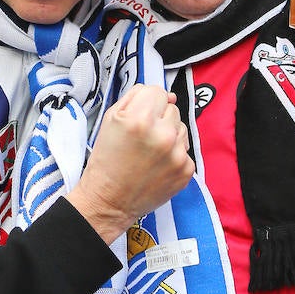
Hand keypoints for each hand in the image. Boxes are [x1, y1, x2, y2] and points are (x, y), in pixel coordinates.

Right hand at [68, 86, 193, 243]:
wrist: (109, 201)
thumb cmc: (107, 161)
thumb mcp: (110, 119)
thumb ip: (137, 97)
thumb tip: (167, 95)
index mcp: (141, 119)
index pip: (158, 92)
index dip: (147, 102)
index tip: (139, 117)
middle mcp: (163, 135)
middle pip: (172, 109)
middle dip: (158, 119)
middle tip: (141, 138)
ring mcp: (178, 154)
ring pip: (181, 128)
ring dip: (169, 136)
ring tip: (149, 152)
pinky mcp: (187, 170)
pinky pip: (185, 150)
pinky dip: (174, 155)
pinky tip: (157, 165)